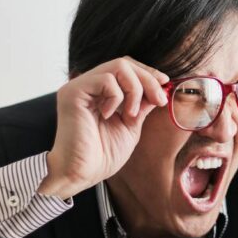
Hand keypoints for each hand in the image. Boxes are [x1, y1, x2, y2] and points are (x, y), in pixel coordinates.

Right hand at [37, 56, 169, 198]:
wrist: (82, 174)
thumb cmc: (102, 156)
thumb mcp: (130, 126)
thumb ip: (141, 105)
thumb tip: (159, 87)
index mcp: (99, 92)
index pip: (125, 68)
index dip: (147, 72)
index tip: (164, 83)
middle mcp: (88, 85)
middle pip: (124, 63)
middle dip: (147, 79)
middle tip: (159, 100)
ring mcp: (79, 87)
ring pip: (118, 66)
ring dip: (135, 89)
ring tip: (130, 115)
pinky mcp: (73, 93)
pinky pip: (105, 80)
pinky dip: (116, 97)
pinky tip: (110, 115)